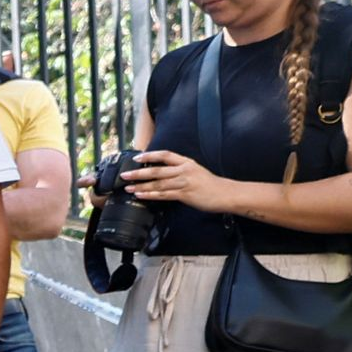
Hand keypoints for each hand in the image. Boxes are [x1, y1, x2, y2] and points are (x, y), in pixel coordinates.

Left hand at [116, 148, 233, 211]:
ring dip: (141, 186)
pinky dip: (150, 195)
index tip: (137, 158)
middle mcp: (184, 170)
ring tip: (128, 188)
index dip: (150, 155)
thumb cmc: (210, 184)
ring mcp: (184, 182)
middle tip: (125, 175)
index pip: (165, 155)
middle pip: (157, 170)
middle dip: (138, 173)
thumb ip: (180, 170)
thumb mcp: (196, 171)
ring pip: (158, 183)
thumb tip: (162, 174)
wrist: (226, 194)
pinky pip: (164, 195)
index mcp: (187, 162)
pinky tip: (141, 195)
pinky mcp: (185, 194)